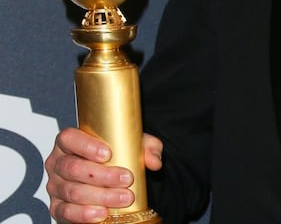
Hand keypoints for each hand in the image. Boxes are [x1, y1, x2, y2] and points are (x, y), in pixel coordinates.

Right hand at [45, 127, 162, 222]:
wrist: (108, 178)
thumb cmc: (116, 155)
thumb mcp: (132, 144)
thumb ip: (146, 147)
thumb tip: (153, 161)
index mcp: (69, 142)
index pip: (69, 138)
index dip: (86, 146)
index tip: (108, 154)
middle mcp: (58, 162)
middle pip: (74, 168)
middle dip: (102, 175)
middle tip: (127, 179)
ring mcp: (55, 186)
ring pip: (73, 191)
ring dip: (100, 196)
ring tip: (124, 198)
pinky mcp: (57, 207)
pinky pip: (65, 212)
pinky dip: (83, 214)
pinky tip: (101, 213)